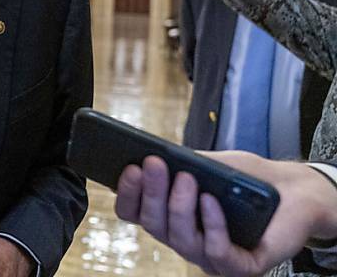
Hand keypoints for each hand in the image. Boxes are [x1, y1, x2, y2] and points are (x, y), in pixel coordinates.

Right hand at [114, 152, 336, 275]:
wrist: (294, 190)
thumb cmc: (247, 179)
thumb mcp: (207, 164)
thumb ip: (179, 165)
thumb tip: (151, 158)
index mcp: (172, 218)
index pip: (136, 214)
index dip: (128, 194)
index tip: (131, 168)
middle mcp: (187, 241)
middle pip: (155, 226)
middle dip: (152, 193)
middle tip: (153, 164)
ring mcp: (212, 258)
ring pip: (182, 240)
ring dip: (179, 206)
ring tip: (186, 177)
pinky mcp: (242, 268)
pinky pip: (217, 252)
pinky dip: (212, 224)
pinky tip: (211, 200)